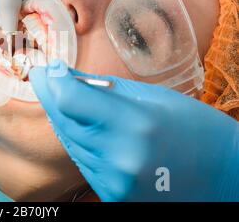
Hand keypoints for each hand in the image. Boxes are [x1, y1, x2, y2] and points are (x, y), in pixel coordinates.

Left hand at [29, 60, 238, 201]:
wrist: (222, 176)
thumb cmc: (194, 128)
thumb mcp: (152, 96)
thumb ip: (103, 88)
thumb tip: (64, 75)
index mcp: (135, 124)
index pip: (70, 100)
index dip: (51, 81)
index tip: (46, 69)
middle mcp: (120, 157)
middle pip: (63, 120)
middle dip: (50, 95)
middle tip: (44, 78)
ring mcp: (115, 181)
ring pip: (69, 142)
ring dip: (63, 118)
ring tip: (65, 99)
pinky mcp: (113, 195)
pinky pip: (82, 161)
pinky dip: (78, 141)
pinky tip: (83, 126)